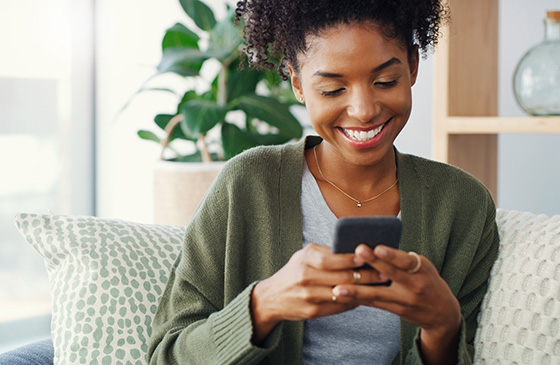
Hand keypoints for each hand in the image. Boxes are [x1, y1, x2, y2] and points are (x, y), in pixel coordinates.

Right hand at [250, 243, 385, 343]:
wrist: (272, 297)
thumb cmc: (294, 271)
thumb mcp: (305, 256)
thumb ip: (326, 253)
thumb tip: (355, 251)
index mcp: (304, 260)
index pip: (330, 259)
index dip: (350, 259)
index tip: (368, 256)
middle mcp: (305, 278)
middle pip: (341, 277)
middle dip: (365, 275)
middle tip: (383, 273)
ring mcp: (309, 296)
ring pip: (342, 293)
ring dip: (363, 290)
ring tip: (379, 285)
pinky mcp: (312, 312)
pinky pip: (338, 306)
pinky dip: (353, 301)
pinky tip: (365, 297)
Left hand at [331, 244, 461, 363]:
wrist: (443, 313)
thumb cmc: (427, 280)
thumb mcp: (423, 266)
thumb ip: (402, 259)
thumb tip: (374, 247)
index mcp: (421, 269)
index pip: (405, 260)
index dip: (391, 255)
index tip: (377, 248)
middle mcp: (414, 285)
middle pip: (391, 274)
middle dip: (373, 264)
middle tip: (356, 253)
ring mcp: (404, 300)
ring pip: (377, 294)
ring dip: (356, 291)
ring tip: (337, 288)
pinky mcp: (396, 310)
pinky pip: (374, 303)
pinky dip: (358, 299)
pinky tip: (341, 296)